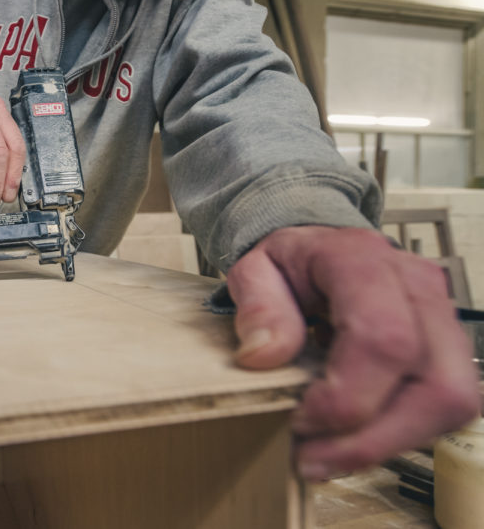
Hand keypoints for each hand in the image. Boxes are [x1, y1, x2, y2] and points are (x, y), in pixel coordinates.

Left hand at [227, 226, 479, 480]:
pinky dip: (396, 435)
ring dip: (387, 444)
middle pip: (434, 383)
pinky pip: (443, 408)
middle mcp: (418, 288)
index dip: (346, 396)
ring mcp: (442, 319)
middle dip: (371, 437)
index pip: (383, 338)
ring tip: (326, 455)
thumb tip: (264, 356)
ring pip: (451, 403)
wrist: (317, 247)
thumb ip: (256, 307)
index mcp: (364, 261)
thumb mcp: (253, 270)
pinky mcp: (448, 351)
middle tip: (311, 456)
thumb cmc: (289, 263)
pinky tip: (350, 440)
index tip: (299, 418)